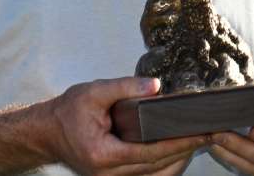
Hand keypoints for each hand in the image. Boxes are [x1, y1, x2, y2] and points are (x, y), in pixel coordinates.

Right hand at [49, 77, 207, 175]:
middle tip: (207, 134)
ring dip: (177, 161)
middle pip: (158, 169)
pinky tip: (176, 149)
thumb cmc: (67, 112)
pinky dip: (164, 164)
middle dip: (185, 152)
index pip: (151, 153)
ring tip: (196, 140)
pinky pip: (146, 175)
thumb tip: (156, 86)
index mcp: (104, 155)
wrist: (46, 132)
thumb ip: (125, 87)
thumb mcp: (93, 92)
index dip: (179, 144)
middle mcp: (109, 174)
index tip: (201, 133)